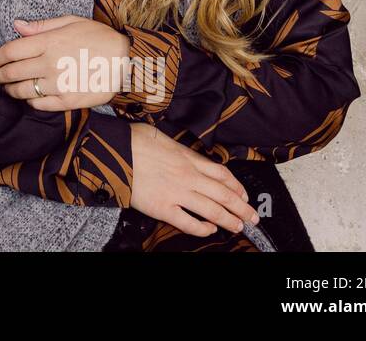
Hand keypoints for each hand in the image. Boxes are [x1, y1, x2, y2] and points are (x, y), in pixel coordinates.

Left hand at [0, 15, 131, 110]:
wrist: (127, 61)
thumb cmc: (99, 37)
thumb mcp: (71, 22)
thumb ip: (42, 26)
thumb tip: (17, 25)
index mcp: (48, 43)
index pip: (10, 51)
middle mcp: (49, 64)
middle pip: (11, 73)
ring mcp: (58, 85)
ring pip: (22, 91)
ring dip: (9, 90)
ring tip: (6, 88)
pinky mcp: (67, 101)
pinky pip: (39, 105)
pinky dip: (29, 102)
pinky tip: (28, 97)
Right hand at [129, 122, 260, 236]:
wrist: (112, 151)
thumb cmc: (133, 140)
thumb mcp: (162, 136)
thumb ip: (178, 149)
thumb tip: (184, 154)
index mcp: (188, 158)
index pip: (221, 174)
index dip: (237, 186)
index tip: (244, 195)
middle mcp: (188, 176)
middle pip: (224, 194)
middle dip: (242, 208)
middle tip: (253, 218)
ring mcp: (177, 193)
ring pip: (212, 210)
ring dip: (229, 220)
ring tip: (239, 227)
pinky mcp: (163, 208)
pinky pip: (188, 222)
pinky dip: (202, 228)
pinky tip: (209, 230)